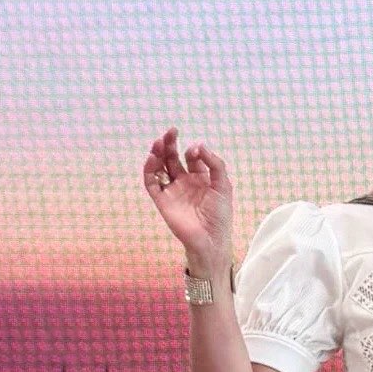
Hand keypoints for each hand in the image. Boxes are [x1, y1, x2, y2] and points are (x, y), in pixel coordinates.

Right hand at [143, 126, 232, 256]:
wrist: (211, 240)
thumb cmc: (220, 215)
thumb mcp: (223, 185)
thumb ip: (215, 164)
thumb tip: (199, 145)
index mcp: (200, 178)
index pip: (191, 157)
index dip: (193, 151)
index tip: (196, 151)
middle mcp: (184, 182)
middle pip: (172, 158)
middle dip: (171, 144)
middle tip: (171, 131)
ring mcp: (172, 191)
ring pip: (160, 167)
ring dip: (158, 153)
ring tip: (159, 141)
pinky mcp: (162, 201)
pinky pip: (151, 183)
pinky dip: (149, 170)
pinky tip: (152, 157)